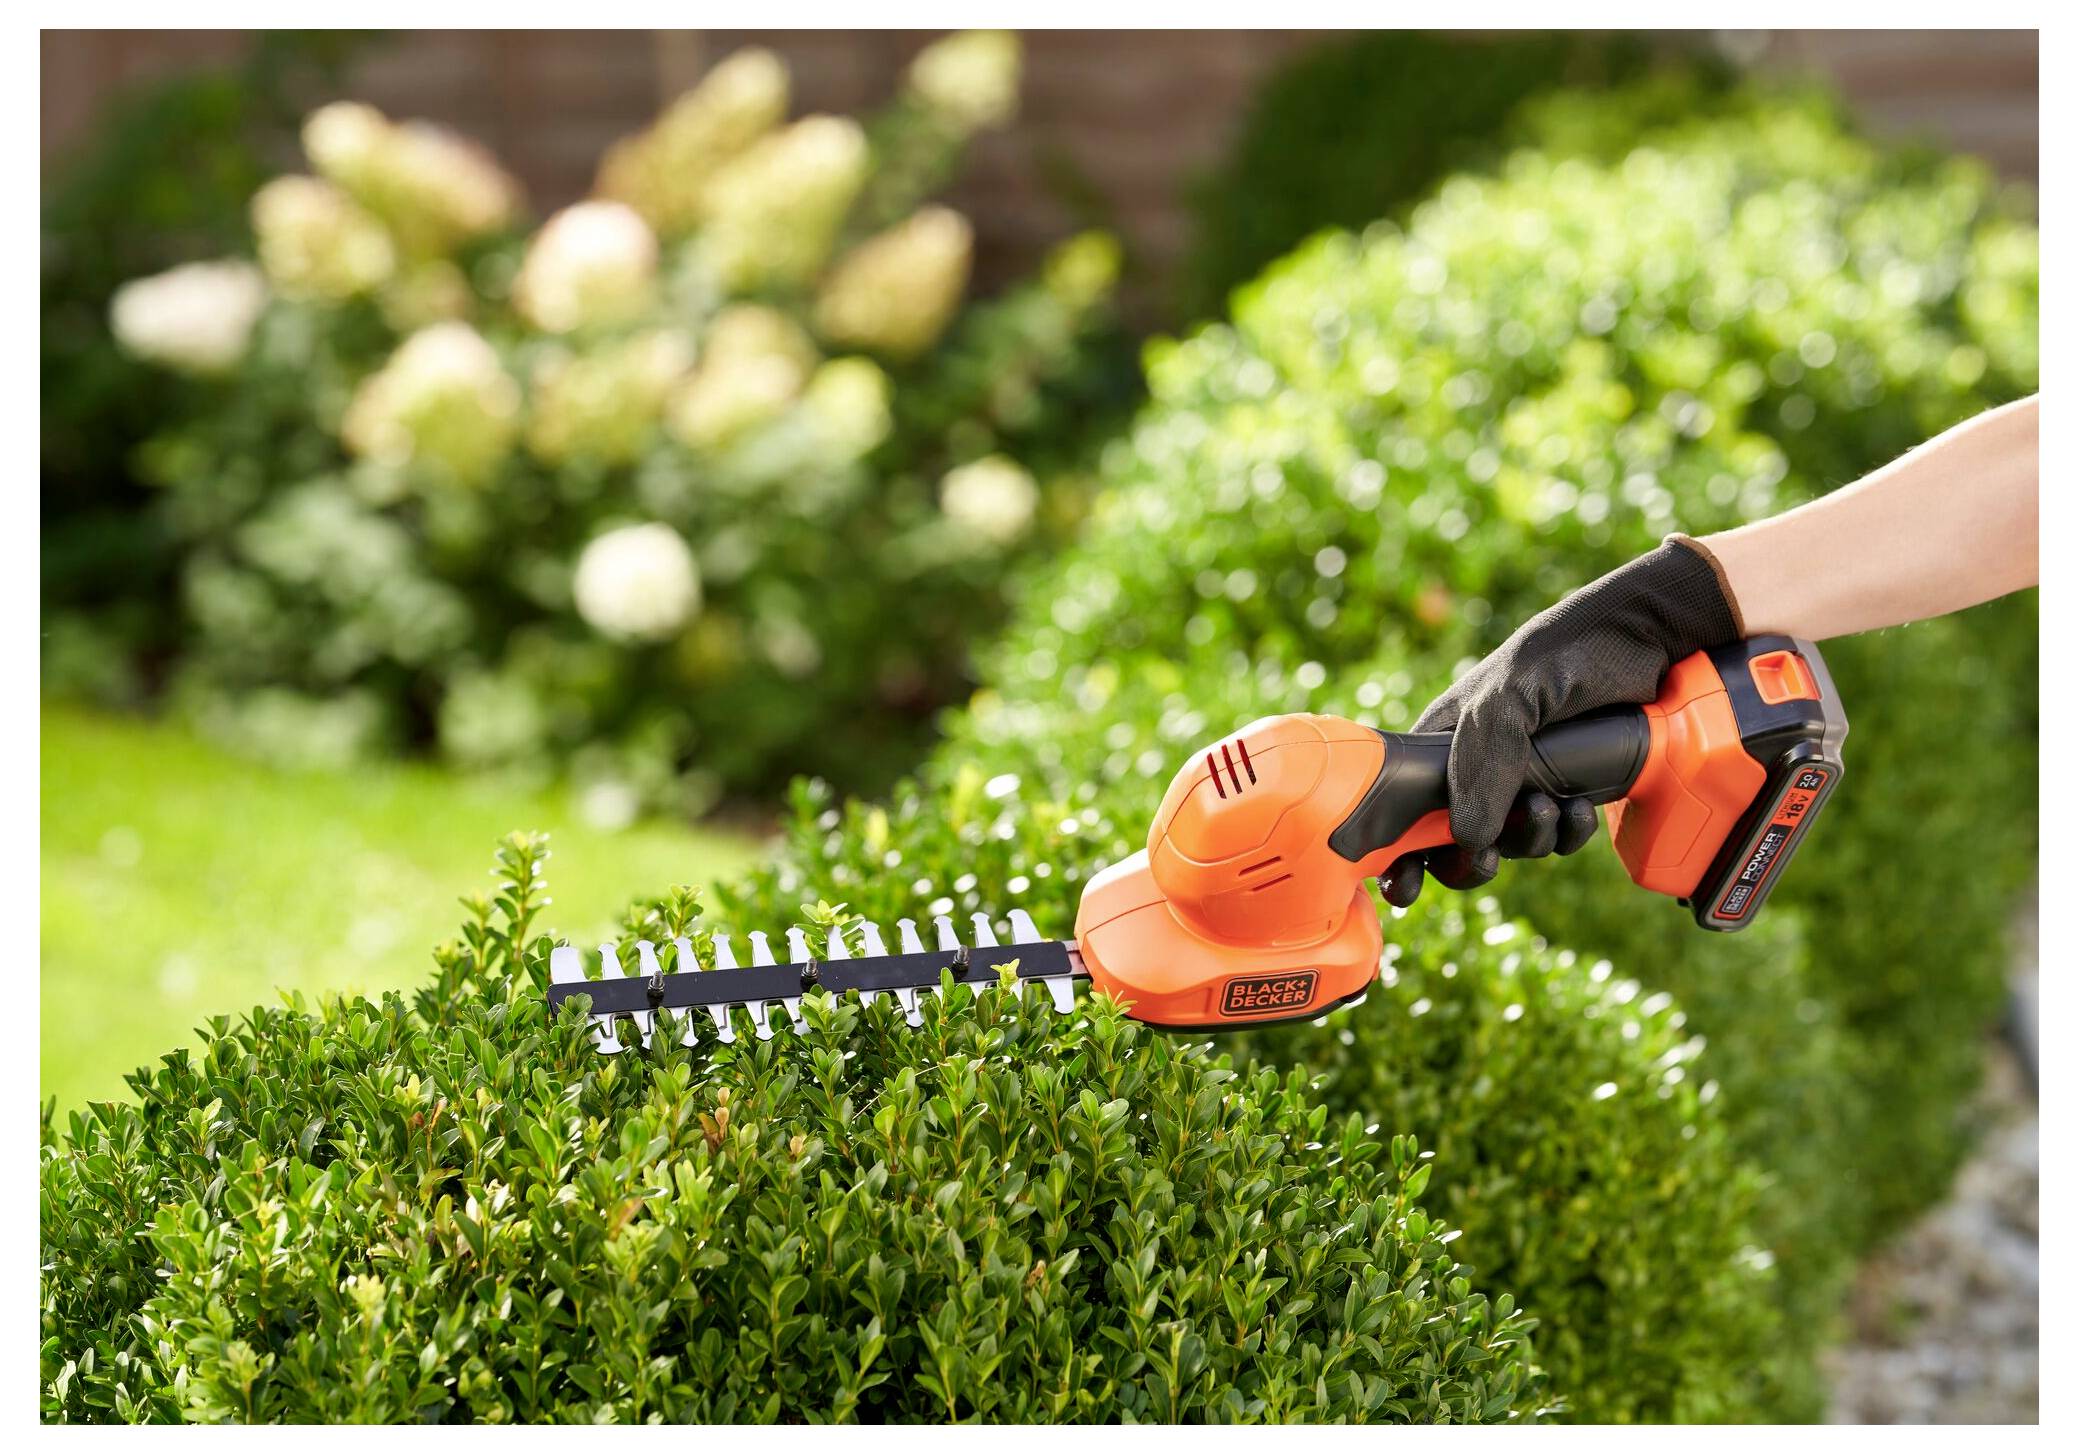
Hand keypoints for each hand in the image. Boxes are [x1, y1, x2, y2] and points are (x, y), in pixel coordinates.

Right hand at [1380, 536, 1742, 906]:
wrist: (1646, 637)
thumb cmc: (1563, 653)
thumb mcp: (1507, 699)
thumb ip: (1482, 764)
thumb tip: (1468, 839)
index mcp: (1444, 740)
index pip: (1401, 807)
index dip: (1396, 852)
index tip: (1404, 886)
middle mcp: (1478, 764)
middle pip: (1452, 841)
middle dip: (1469, 861)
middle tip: (1488, 860)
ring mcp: (1524, 778)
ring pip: (1509, 843)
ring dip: (1529, 842)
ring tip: (1550, 809)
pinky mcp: (1569, 787)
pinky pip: (1556, 835)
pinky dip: (1567, 833)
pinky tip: (1582, 808)